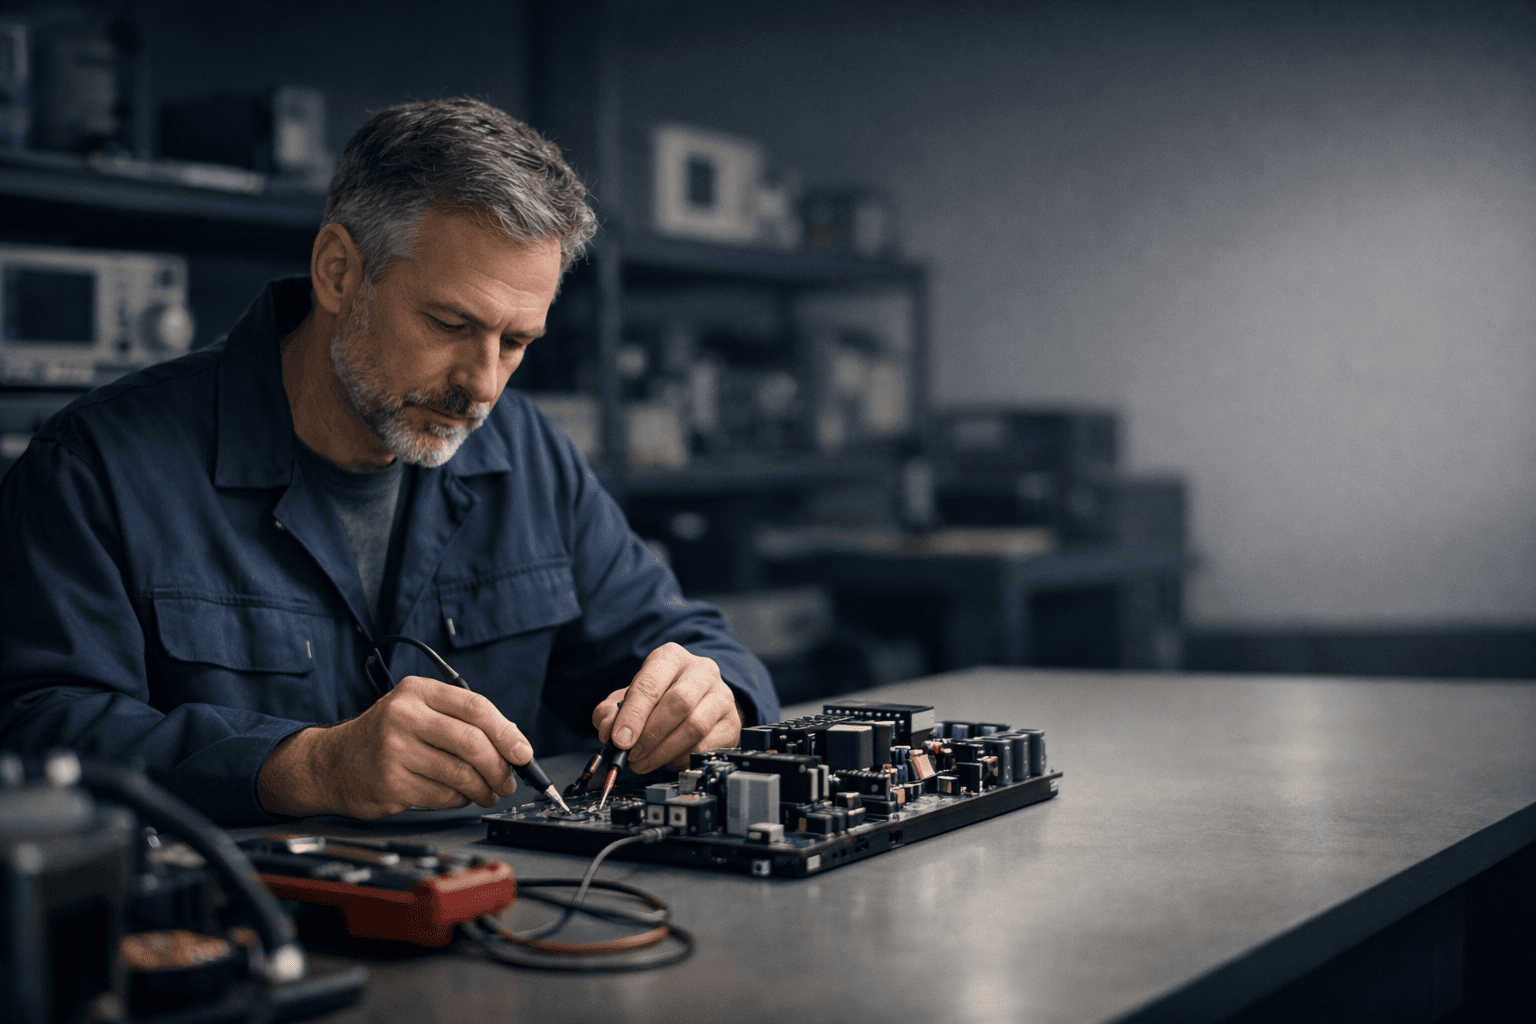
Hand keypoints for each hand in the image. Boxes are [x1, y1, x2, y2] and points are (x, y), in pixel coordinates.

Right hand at [257, 675, 531, 818]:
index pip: (475, 707)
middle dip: (499, 767)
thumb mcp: (419, 711)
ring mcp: (394, 750)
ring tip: (487, 792)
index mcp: (417, 691)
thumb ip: (462, 721)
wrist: (333, 762)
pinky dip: (460, 799)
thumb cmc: (387, 736)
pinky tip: (459, 796)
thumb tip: (513, 744)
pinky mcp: (390, 783)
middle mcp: (403, 716)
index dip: (506, 732)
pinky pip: (443, 795)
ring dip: (483, 789)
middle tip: (507, 781)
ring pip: (461, 774)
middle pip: (472, 743)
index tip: (523, 753)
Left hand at [592, 643, 740, 773]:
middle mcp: (701, 671)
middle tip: (631, 754)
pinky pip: (709, 745)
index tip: (619, 740)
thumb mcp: (625, 699)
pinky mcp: (731, 722)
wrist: (694, 701)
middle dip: (650, 735)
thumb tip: (609, 732)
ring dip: (664, 751)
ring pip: (695, 726)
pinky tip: (669, 760)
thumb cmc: (657, 699)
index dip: (633, 715)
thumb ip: (610, 713)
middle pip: (678, 703)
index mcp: (671, 658)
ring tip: (644, 761)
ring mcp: (721, 695)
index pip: (650, 684)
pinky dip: (684, 758)